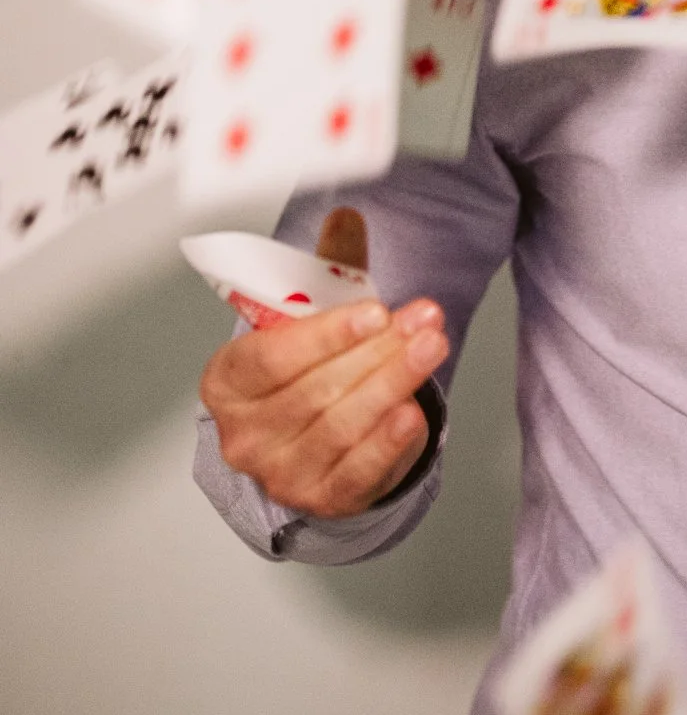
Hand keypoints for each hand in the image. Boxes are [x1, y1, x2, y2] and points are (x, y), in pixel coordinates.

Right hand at [199, 207, 449, 518]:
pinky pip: (357, 472)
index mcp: (228, 381)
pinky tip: (412, 413)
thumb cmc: (304, 366)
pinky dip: (386, 443)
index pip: (271, 358)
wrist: (307, 435)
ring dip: (393, 384)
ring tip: (432, 347)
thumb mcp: (308, 312)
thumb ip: (329, 265)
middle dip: (377, 351)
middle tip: (424, 318)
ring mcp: (280, 474)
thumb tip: (348, 214)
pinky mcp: (320, 500)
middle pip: (314, 391)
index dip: (326, 335)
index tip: (375, 310)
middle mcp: (244, 434)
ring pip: (341, 427)